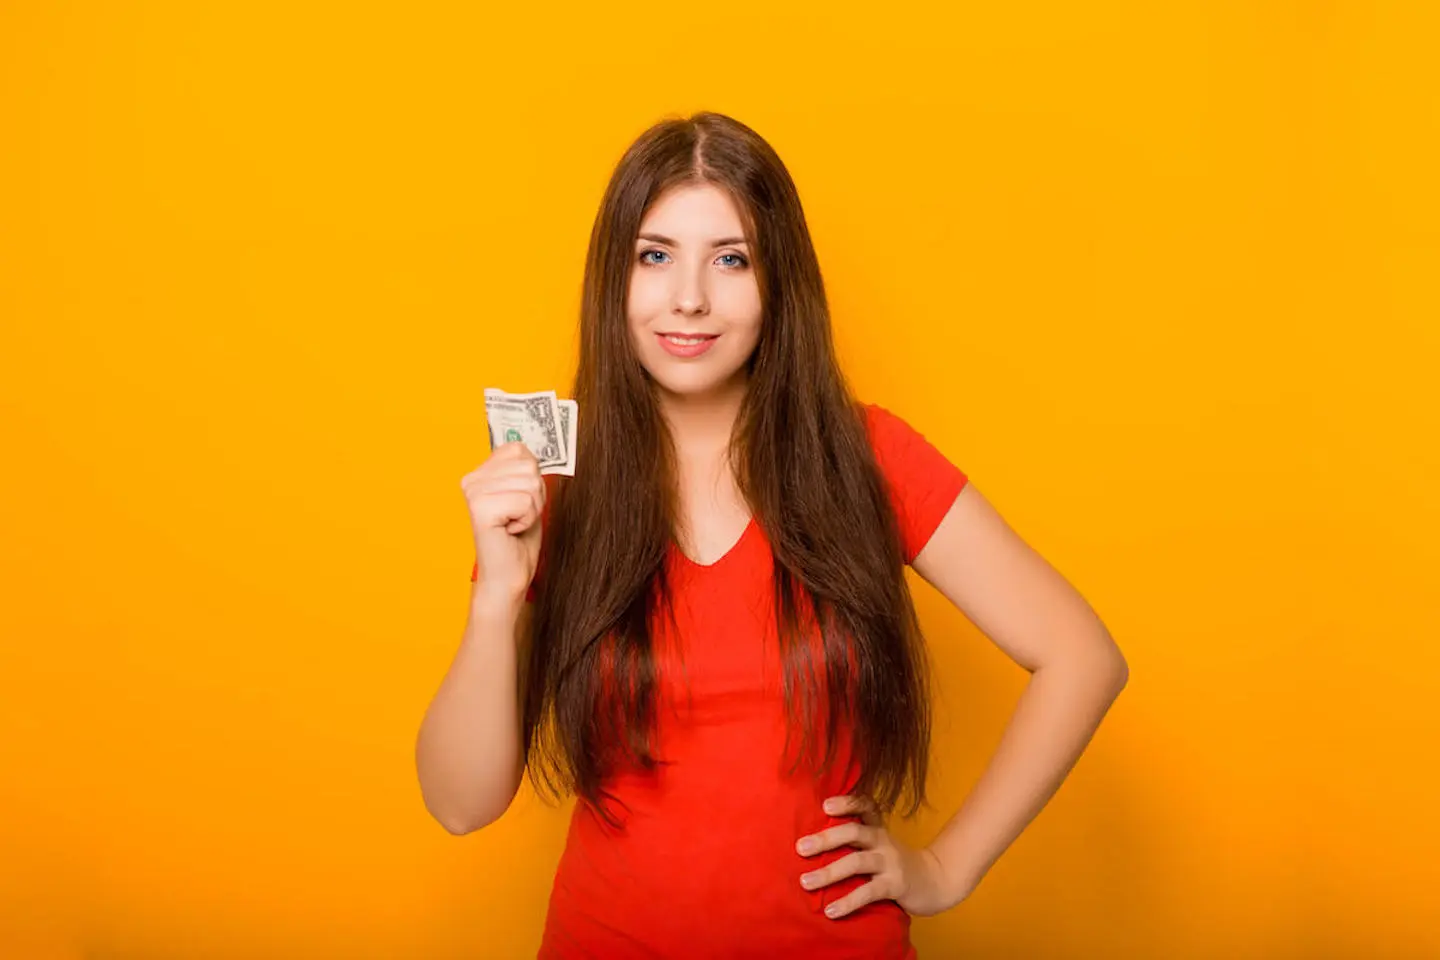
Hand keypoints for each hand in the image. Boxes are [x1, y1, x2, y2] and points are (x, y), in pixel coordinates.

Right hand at [460, 442, 544, 608]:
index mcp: (479, 473)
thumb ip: (526, 471)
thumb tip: (534, 450)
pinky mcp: (480, 508)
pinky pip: (526, 501)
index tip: (519, 501)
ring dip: (532, 508)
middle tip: (518, 517)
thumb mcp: (526, 496)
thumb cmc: (518, 540)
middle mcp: (471, 479)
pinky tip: (510, 531)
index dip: (532, 477)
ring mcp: (473, 492)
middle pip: (528, 465)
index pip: (519, 449)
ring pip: (530, 482)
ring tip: (514, 524)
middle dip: (535, 494)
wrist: (507, 576)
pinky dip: (527, 519)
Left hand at [796, 795, 959, 918]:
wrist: (935, 882)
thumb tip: (812, 843)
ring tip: (806, 882)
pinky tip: (830, 911)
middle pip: (854, 832)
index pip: (865, 806)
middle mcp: (883, 841)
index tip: (825, 805)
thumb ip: (856, 840)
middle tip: (801, 847)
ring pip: (857, 862)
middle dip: (826, 838)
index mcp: (877, 828)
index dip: (846, 802)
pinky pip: (868, 892)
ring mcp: (890, 862)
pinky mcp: (895, 885)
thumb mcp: (880, 844)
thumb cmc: (896, 863)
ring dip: (829, 872)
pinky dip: (848, 901)